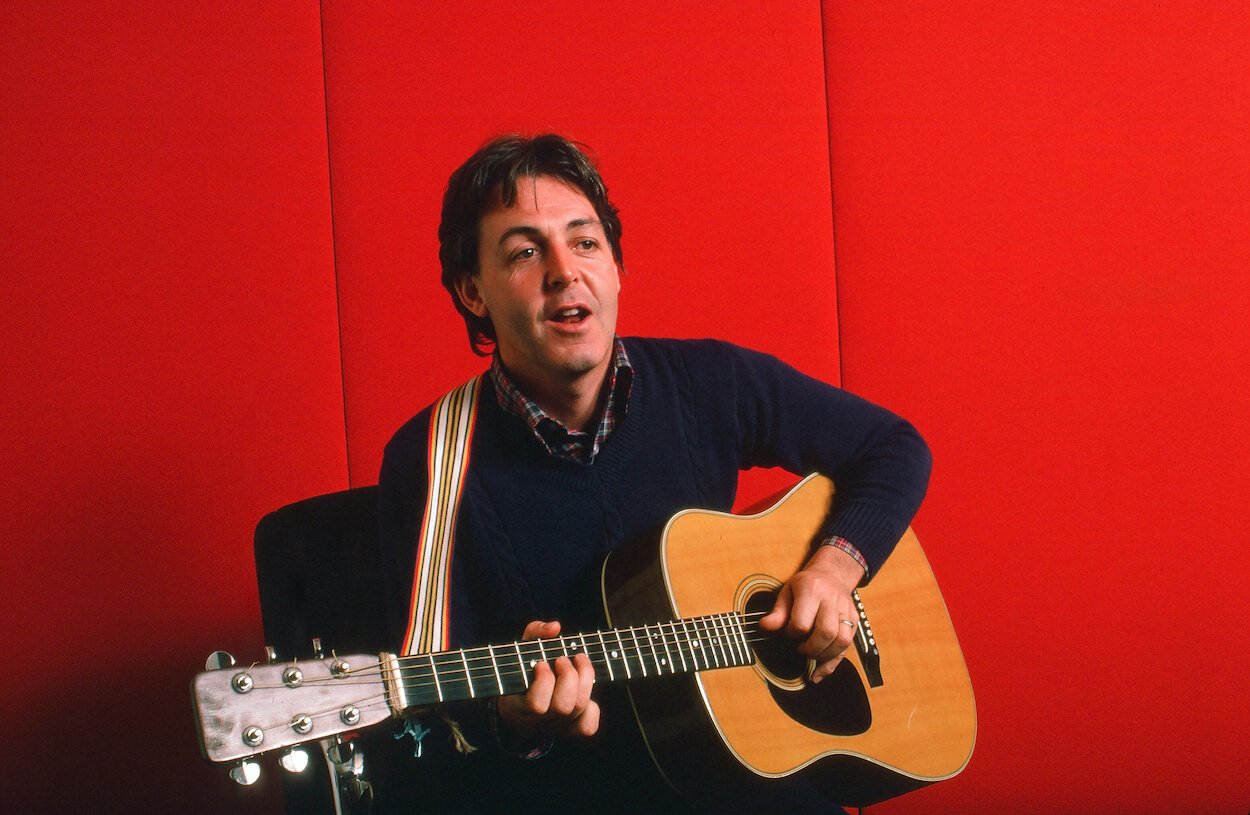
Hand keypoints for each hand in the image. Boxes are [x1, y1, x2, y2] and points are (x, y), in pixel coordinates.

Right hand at [496, 620, 599, 739]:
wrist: (518, 708)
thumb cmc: (522, 671)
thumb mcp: (522, 649)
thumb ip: (535, 633)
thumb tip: (555, 627)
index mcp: (520, 706)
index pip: (536, 704)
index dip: (544, 681)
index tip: (542, 663)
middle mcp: (540, 721)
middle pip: (563, 706)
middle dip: (568, 676)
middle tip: (562, 660)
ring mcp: (558, 726)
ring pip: (579, 708)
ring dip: (584, 680)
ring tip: (578, 662)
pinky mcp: (571, 729)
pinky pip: (588, 727)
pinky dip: (592, 709)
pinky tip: (584, 692)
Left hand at [757, 545, 863, 683]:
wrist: (832, 574)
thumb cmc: (805, 585)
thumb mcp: (787, 592)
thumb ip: (777, 612)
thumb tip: (764, 627)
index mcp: (812, 590)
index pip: (802, 622)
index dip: (792, 633)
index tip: (788, 633)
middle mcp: (832, 600)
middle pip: (826, 632)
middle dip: (811, 648)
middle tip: (800, 649)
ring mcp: (846, 611)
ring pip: (842, 641)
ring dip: (824, 656)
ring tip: (811, 656)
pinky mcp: (855, 621)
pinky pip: (847, 647)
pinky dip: (833, 664)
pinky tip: (819, 673)